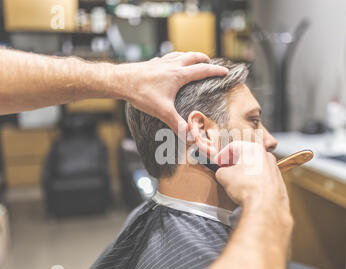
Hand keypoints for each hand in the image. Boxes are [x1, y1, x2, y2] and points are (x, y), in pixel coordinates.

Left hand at [113, 52, 227, 133]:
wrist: (120, 81)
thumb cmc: (141, 94)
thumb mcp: (162, 111)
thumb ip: (178, 124)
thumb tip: (190, 137)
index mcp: (178, 75)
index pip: (203, 70)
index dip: (216, 71)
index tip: (225, 72)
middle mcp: (171, 65)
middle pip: (192, 57)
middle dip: (203, 59)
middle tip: (210, 62)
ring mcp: (161, 63)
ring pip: (179, 54)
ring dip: (189, 56)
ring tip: (192, 59)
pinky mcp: (151, 63)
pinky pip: (166, 58)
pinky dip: (173, 58)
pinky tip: (169, 63)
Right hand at [214, 141, 290, 220]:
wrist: (265, 205)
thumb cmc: (248, 187)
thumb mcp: (224, 176)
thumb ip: (221, 171)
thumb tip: (222, 173)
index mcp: (253, 149)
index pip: (233, 146)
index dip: (222, 155)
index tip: (217, 162)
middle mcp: (266, 156)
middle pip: (246, 155)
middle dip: (234, 163)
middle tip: (226, 170)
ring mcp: (274, 169)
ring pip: (256, 167)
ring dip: (245, 173)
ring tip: (236, 183)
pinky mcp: (278, 182)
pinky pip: (263, 178)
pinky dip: (254, 182)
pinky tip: (248, 191)